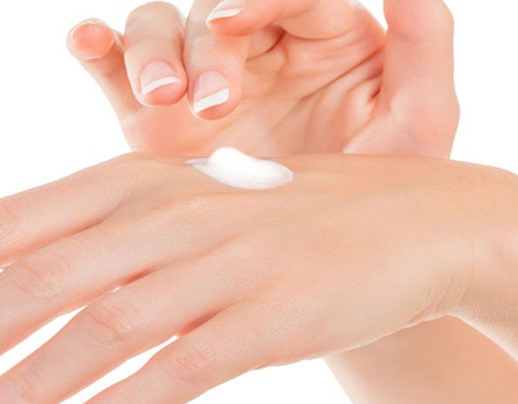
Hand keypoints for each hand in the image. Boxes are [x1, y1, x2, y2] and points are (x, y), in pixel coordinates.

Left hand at [0, 153, 498, 403]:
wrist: (408, 220)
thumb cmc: (281, 218)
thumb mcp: (189, 209)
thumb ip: (110, 238)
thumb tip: (16, 290)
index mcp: (139, 181)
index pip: (10, 220)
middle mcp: (173, 215)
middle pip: (41, 275)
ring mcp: (228, 264)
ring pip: (104, 326)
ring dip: (25, 384)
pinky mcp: (276, 316)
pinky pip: (186, 365)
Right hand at [67, 0, 456, 156]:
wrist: (332, 264)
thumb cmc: (387, 192)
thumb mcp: (422, 119)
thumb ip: (426, 38)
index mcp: (322, 33)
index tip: (240, 25)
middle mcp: (259, 46)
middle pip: (213, 7)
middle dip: (205, 45)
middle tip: (213, 105)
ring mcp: (202, 79)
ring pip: (159, 26)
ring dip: (151, 51)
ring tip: (165, 103)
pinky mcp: (156, 119)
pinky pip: (116, 69)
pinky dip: (97, 49)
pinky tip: (91, 45)